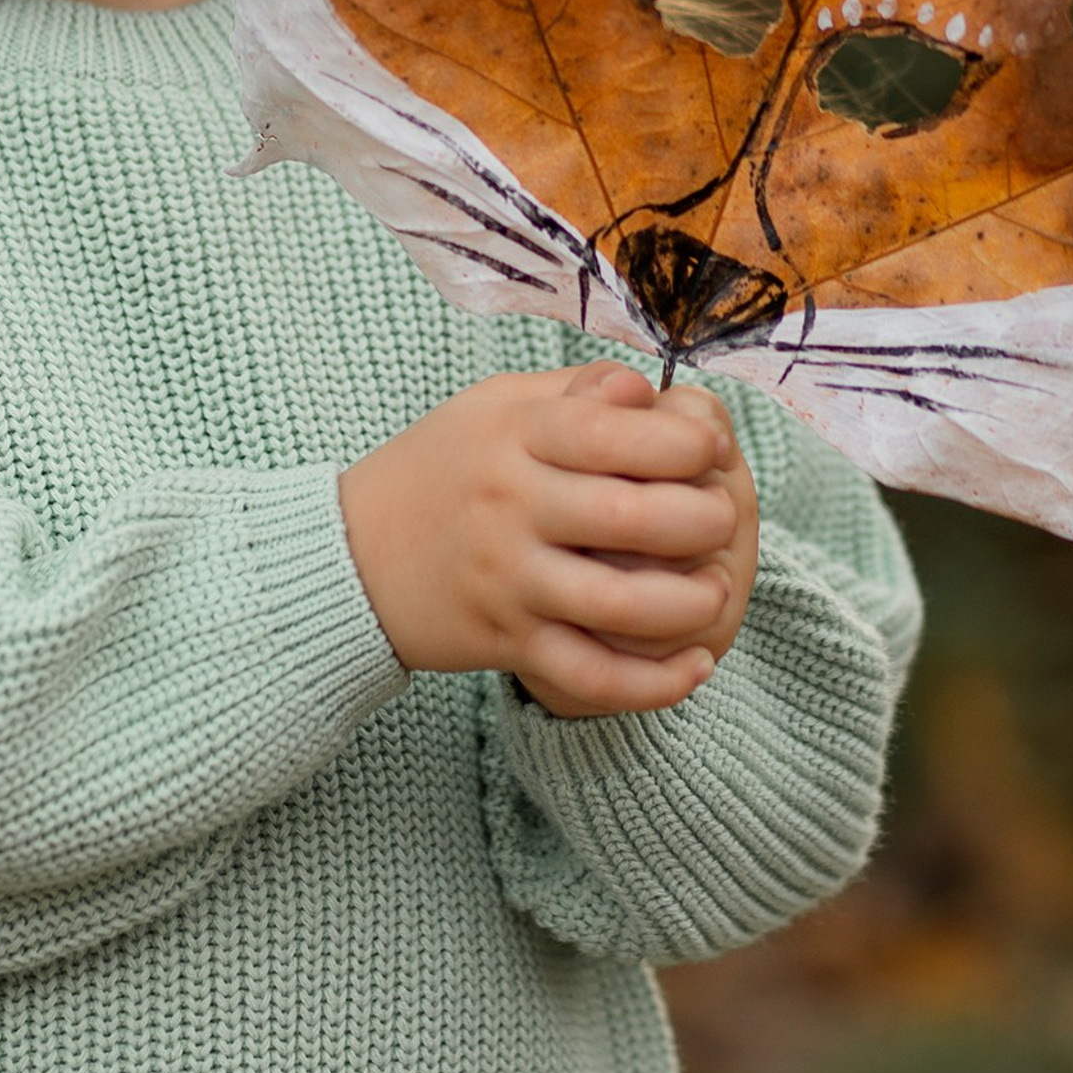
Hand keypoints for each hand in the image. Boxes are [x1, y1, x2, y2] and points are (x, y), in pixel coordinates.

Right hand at [337, 360, 760, 718]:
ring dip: (689, 602)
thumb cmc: (440, 466)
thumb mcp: (495, 405)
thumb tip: (648, 389)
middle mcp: (511, 506)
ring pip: (620, 605)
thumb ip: (574, 392)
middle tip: (724, 518)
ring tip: (716, 588)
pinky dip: (651, 684)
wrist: (349, 556)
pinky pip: (589, 675)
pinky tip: (694, 667)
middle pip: (632, 518)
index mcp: (514, 436)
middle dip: (704, 520)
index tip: (710, 447)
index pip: (612, 432)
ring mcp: (509, 580)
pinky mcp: (507, 642)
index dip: (682, 441)